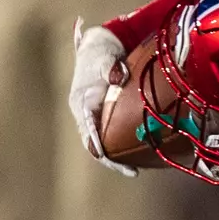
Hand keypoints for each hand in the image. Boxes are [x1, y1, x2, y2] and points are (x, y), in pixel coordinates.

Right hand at [69, 21, 137, 176]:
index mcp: (81, 99)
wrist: (97, 48)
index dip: (95, 140)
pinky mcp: (101, 118)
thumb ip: (111, 67)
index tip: (103, 154)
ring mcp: (91, 117)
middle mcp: (83, 112)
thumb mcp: (105, 56)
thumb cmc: (101, 52)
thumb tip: (118, 77)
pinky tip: (137, 157)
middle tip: (132, 171)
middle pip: (91, 142)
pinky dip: (118, 149)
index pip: (87, 124)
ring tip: (134, 171)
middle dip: (109, 159)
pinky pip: (107, 137)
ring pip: (99, 144)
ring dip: (115, 159)